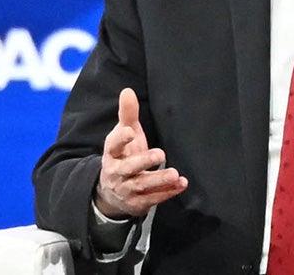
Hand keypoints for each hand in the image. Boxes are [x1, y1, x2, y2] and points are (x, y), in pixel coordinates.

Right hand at [94, 88, 187, 217]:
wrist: (112, 193)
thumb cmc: (123, 155)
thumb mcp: (123, 134)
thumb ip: (127, 114)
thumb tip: (127, 90)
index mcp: (112, 154)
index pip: (112, 146)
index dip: (120, 139)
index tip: (130, 131)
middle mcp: (117, 172)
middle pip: (128, 168)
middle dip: (143, 161)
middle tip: (160, 153)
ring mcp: (127, 189)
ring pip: (142, 186)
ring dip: (159, 180)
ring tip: (175, 174)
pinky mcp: (138, 203)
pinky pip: (153, 199)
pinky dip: (168, 193)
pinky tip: (182, 184)